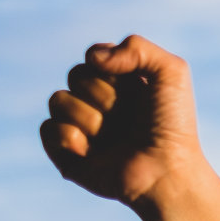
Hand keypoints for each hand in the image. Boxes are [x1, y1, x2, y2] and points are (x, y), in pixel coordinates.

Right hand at [39, 35, 205, 208]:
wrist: (166, 172)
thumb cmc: (172, 126)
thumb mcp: (171, 73)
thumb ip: (138, 47)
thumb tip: (93, 58)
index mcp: (119, 83)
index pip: (94, 57)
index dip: (112, 70)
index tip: (139, 88)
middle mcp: (98, 103)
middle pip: (75, 75)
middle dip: (104, 94)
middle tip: (131, 118)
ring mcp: (81, 127)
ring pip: (58, 100)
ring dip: (90, 118)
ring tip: (116, 139)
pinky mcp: (66, 153)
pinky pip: (47, 129)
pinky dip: (69, 138)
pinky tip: (92, 153)